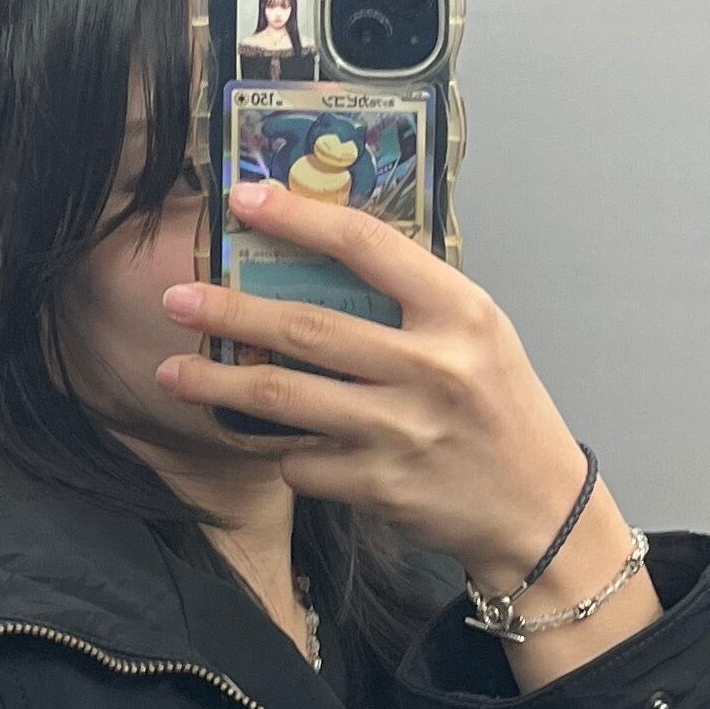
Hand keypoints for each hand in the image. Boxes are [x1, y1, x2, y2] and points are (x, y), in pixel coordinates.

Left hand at [156, 179, 587, 588]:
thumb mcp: (480, 335)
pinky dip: (285, 451)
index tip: (243, 198)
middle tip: (175, 299)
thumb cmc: (501, 410)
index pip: (366, 246)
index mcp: (459, 312)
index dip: (298, 218)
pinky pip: (302, 460)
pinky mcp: (379, 486)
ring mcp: (402, 431)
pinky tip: (286, 445)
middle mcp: (431, 368)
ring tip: (171, 371)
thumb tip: (320, 254)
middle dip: (229, 312)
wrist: (538, 510)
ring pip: (284, 399)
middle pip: (306, 329)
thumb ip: (413, 299)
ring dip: (217, 385)